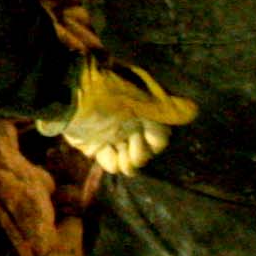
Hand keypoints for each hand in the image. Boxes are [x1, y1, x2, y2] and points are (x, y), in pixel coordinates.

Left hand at [46, 58, 195, 176]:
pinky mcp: (95, 145)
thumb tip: (193, 111)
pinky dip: (112, 163)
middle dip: (141, 153)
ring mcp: (112, 134)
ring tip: (120, 156)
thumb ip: (164, 109)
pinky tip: (105, 154)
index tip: (146, 137)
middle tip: (130, 148)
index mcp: (141, 106)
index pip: (161, 133)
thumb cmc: (101, 93)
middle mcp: (130, 121)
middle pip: (147, 149)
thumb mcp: (135, 98)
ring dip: (128, 162)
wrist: (61, 95)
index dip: (156, 140)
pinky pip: (111, 162)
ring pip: (131, 159)